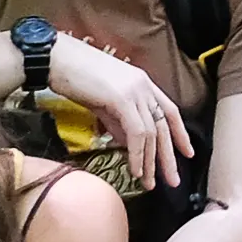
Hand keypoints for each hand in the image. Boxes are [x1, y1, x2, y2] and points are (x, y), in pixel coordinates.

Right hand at [50, 32, 192, 189]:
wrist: (54, 58)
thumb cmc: (73, 76)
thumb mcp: (102, 101)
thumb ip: (118, 121)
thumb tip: (129, 144)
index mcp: (141, 82)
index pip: (169, 110)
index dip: (179, 133)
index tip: (187, 153)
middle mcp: (143, 85)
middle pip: (164, 126)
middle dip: (169, 156)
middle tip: (173, 180)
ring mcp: (134, 91)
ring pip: (152, 133)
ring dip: (151, 162)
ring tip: (149, 183)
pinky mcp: (122, 99)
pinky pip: (137, 133)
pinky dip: (138, 155)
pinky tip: (136, 170)